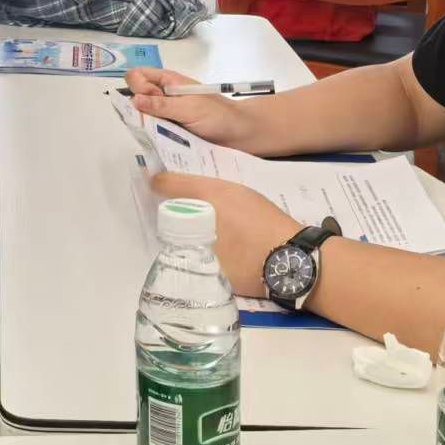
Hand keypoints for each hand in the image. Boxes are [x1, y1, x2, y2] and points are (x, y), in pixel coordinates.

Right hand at [123, 68, 254, 146]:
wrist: (240, 136)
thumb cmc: (219, 115)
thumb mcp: (190, 107)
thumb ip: (161, 105)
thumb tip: (133, 101)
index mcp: (167, 82)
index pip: (136, 76)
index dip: (137, 86)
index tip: (150, 99)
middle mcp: (162, 97)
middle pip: (134, 98)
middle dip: (139, 109)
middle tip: (160, 118)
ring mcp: (164, 116)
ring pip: (141, 118)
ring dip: (145, 126)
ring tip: (161, 134)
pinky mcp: (168, 134)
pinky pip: (151, 134)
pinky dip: (152, 139)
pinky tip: (160, 144)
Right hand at [148, 171, 300, 296]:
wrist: (300, 262)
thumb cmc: (251, 260)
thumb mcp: (210, 260)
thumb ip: (188, 248)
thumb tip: (178, 245)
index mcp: (211, 194)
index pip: (173, 182)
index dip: (156, 185)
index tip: (144, 190)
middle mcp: (228, 188)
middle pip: (194, 185)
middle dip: (178, 195)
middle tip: (164, 209)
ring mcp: (248, 195)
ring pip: (213, 194)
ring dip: (199, 204)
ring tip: (189, 221)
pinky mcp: (261, 206)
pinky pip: (228, 201)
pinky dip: (217, 209)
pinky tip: (217, 227)